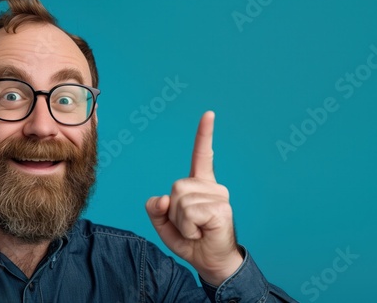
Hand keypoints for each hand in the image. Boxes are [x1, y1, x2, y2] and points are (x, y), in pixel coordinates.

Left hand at [146, 111, 242, 285]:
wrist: (211, 262)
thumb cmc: (191, 240)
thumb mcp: (165, 224)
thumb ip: (156, 209)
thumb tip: (162, 199)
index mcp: (200, 184)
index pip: (202, 155)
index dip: (204, 135)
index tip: (209, 114)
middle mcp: (212, 186)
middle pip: (175, 188)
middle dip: (174, 213)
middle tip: (189, 226)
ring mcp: (219, 196)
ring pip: (180, 201)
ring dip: (181, 223)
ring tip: (196, 230)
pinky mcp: (220, 209)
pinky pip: (189, 213)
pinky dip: (188, 229)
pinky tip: (202, 233)